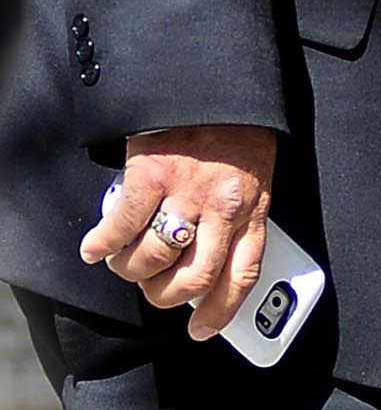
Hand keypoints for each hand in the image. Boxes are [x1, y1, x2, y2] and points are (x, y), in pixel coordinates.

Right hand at [81, 127, 278, 340]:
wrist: (213, 79)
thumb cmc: (236, 128)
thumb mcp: (255, 175)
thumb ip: (240, 213)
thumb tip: (210, 253)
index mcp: (253, 210)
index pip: (242, 276)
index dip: (219, 311)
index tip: (202, 330)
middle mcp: (223, 208)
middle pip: (194, 278)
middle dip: (167, 295)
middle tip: (153, 290)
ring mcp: (186, 192)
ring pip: (156, 257)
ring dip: (133, 270)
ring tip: (123, 265)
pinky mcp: (152, 174)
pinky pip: (123, 224)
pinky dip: (105, 242)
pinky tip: (95, 249)